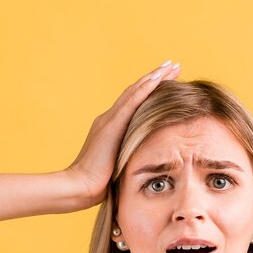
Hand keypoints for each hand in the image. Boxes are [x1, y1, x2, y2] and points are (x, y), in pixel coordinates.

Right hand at [66, 60, 182, 206]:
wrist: (80, 187)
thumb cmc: (99, 185)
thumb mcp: (120, 166)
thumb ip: (130, 157)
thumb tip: (146, 163)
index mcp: (111, 127)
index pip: (134, 104)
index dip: (150, 91)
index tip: (167, 81)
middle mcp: (110, 118)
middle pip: (136, 92)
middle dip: (155, 78)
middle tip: (173, 65)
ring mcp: (110, 119)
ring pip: (135, 91)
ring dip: (154, 77)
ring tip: (171, 66)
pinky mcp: (112, 124)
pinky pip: (132, 101)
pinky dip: (146, 88)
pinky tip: (158, 78)